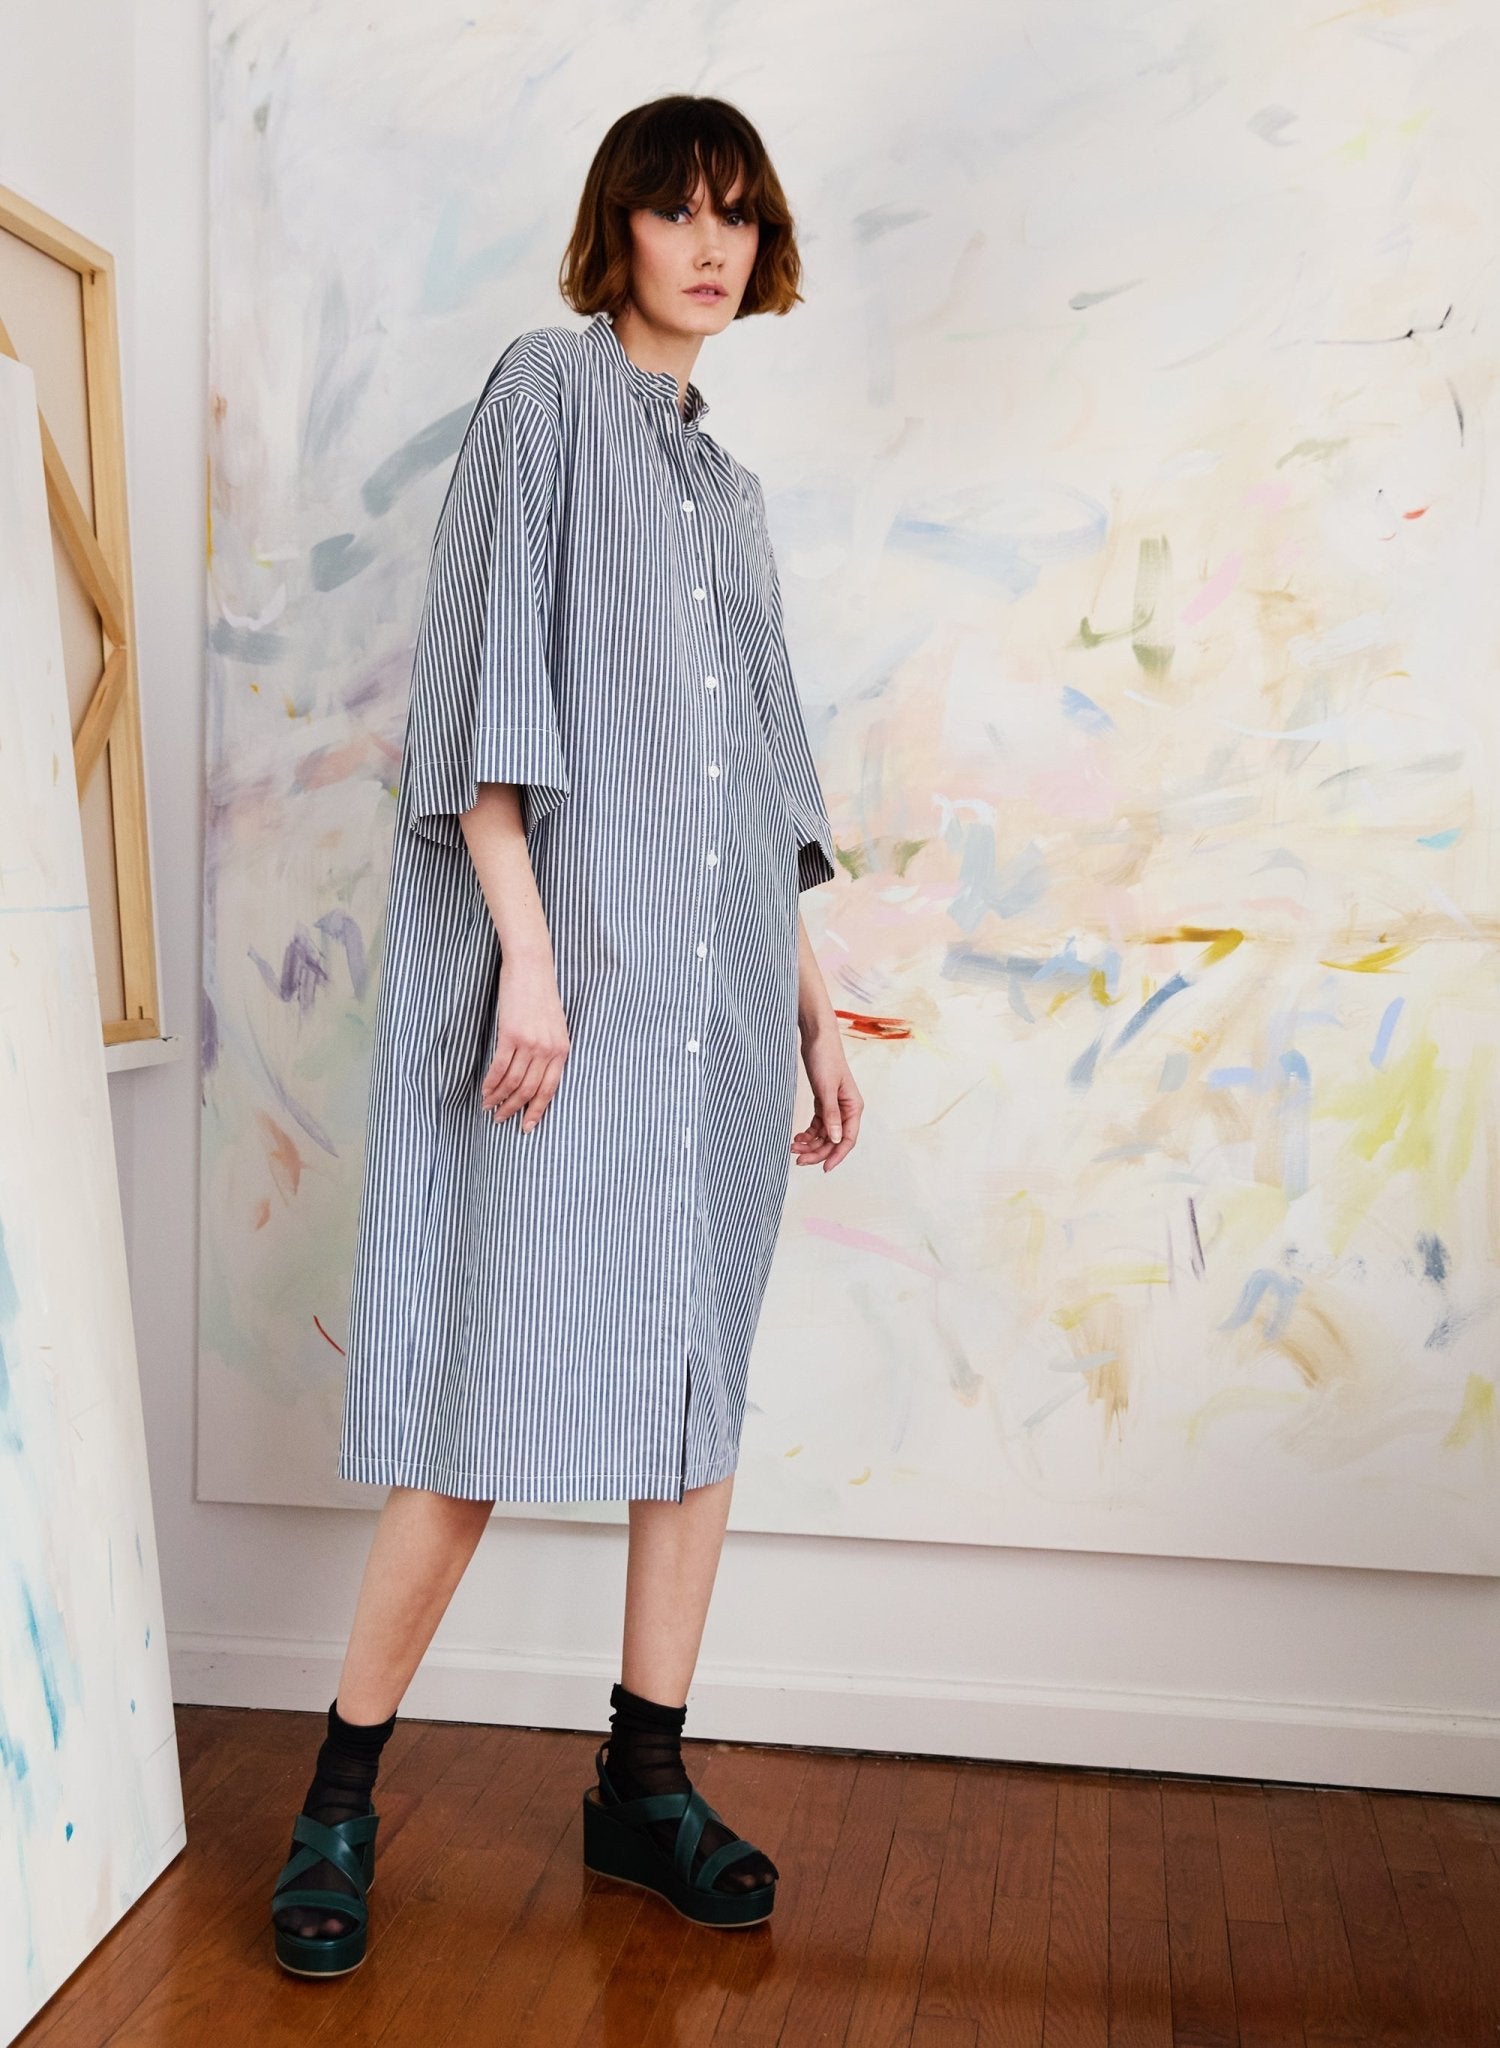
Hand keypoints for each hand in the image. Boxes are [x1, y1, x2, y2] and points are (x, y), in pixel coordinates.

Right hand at [481, 957, 569, 1132]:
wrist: (532, 967)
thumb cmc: (540, 995)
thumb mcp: (553, 1026)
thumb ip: (548, 1050)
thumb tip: (534, 1075)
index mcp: (562, 1049)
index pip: (550, 1089)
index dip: (537, 1110)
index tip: (526, 1127)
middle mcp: (548, 1050)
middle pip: (529, 1090)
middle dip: (514, 1108)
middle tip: (501, 1119)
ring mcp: (530, 1043)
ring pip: (513, 1082)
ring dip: (499, 1098)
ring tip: (489, 1107)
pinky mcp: (511, 1034)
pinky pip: (500, 1067)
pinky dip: (491, 1083)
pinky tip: (485, 1091)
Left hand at [792, 1022, 861, 1169]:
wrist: (816, 1037)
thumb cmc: (825, 1058)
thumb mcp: (826, 1088)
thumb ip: (831, 1114)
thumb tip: (835, 1139)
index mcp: (853, 1107)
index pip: (848, 1139)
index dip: (837, 1155)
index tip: (823, 1168)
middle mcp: (846, 1109)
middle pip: (834, 1140)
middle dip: (817, 1151)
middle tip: (798, 1159)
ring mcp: (835, 1106)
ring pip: (824, 1134)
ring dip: (810, 1143)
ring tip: (792, 1147)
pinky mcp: (823, 1101)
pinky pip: (817, 1125)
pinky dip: (808, 1133)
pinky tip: (796, 1136)